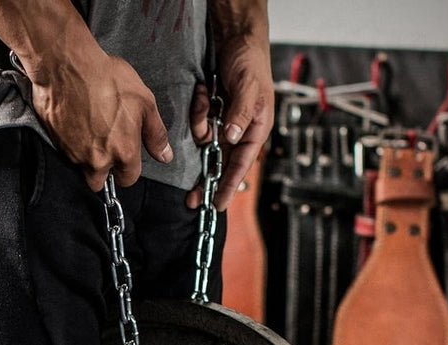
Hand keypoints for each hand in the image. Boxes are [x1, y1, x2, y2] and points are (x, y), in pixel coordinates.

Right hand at [29, 46, 172, 190]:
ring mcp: (73, 154)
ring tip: (88, 128)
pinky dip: (69, 143)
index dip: (128, 168)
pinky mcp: (55, 144)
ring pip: (80, 167)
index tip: (125, 154)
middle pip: (100, 181)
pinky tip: (74, 121)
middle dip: (103, 170)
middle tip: (104, 144)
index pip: (128, 179)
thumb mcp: (144, 102)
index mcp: (123, 153)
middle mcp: (97, 160)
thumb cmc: (106, 78)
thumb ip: (156, 134)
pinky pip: (64, 152)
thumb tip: (165, 156)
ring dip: (85, 155)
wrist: (67, 64)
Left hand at [187, 31, 272, 210]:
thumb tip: (232, 137)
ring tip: (207, 97)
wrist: (237, 38)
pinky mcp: (213, 114)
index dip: (230, 185)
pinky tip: (205, 90)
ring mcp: (226, 123)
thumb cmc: (251, 61)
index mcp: (257, 130)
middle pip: (221, 163)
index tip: (218, 204)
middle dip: (206, 179)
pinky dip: (198, 109)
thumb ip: (241, 113)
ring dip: (200, 124)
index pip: (241, 165)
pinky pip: (199, 122)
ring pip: (206, 141)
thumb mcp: (250, 87)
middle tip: (191, 200)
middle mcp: (241, 131)